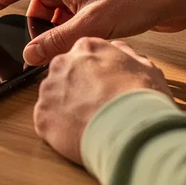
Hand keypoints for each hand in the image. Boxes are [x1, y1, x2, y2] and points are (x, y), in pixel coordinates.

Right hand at [0, 0, 185, 64]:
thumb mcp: (90, 25)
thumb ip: (57, 42)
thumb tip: (31, 54)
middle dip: (37, 23)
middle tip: (41, 46)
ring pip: (62, 7)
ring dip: (59, 27)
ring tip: (68, 46)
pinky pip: (80, 11)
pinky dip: (76, 25)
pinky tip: (90, 41)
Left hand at [34, 37, 172, 165]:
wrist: (132, 130)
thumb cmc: (142, 98)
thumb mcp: (144, 66)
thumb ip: (124, 54)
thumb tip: (118, 50)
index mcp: (86, 48)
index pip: (82, 58)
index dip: (93, 76)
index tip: (101, 88)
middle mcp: (62, 63)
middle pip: (64, 76)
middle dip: (77, 91)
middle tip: (96, 108)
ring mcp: (49, 89)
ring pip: (54, 98)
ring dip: (67, 110)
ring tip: (90, 124)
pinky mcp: (42, 115)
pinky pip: (47, 122)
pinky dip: (59, 131)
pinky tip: (79, 136)